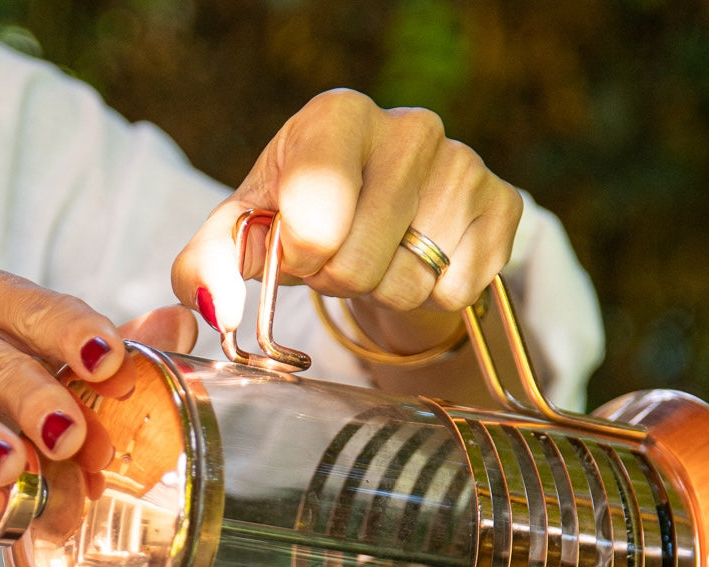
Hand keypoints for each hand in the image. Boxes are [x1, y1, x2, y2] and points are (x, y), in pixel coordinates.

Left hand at [171, 90, 522, 354]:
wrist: (376, 221)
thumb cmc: (301, 222)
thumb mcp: (241, 237)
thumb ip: (204, 268)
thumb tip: (215, 308)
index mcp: (335, 117)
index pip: (315, 221)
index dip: (302, 258)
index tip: (298, 248)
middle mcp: (409, 127)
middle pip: (361, 265)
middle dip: (341, 281)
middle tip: (340, 259)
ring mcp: (464, 162)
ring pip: (413, 282)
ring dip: (387, 291)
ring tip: (381, 257)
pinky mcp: (504, 204)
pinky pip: (458, 289)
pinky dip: (434, 296)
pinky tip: (422, 261)